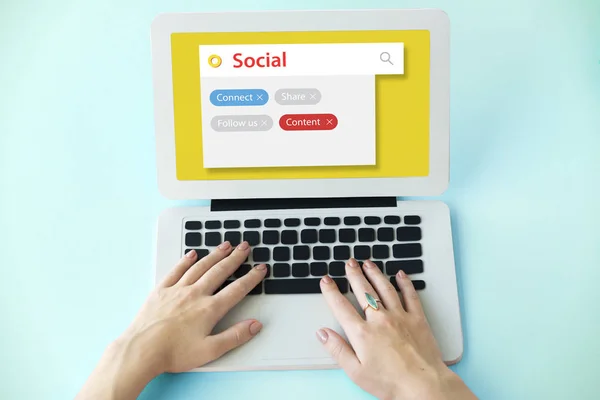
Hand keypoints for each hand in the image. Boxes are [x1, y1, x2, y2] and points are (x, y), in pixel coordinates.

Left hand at [76, 241, 266, 398]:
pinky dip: (186, 261)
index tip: (260, 269)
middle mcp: (195, 294)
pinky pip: (176, 270)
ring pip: (200, 267)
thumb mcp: (210, 351)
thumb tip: (254, 325)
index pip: (237, 289)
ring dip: (215, 254)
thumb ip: (234, 336)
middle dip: (235, 258)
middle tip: (245, 247)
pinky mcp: (161, 290)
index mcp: (209, 309)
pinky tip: (193, 254)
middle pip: (220, 271)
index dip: (251, 278)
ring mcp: (177, 290)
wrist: (141, 350)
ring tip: (225, 245)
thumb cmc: (173, 353)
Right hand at [317, 259, 475, 399]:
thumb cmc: (390, 383)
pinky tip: (400, 274)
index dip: (331, 292)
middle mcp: (380, 320)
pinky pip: (410, 295)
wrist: (423, 386)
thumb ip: (337, 350)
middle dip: (354, 275)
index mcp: (362, 333)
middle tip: (349, 263)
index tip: (326, 281)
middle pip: (363, 291)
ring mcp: (400, 317)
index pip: (341, 306)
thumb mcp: (356, 372)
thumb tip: (322, 333)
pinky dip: (405, 283)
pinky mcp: (417, 319)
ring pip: (384, 288)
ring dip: (375, 273)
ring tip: (368, 263)